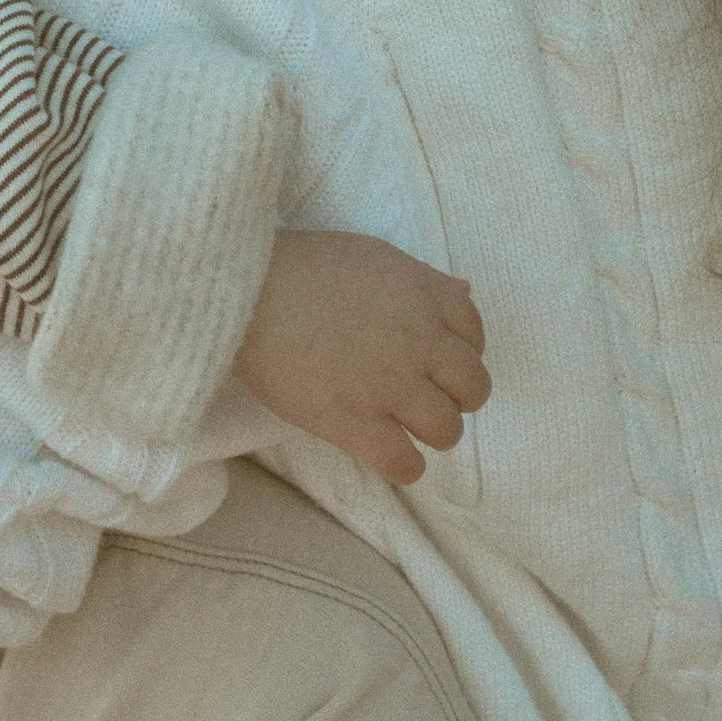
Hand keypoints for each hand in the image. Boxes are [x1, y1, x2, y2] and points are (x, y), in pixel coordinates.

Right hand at [236, 229, 489, 484]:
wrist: (246, 291)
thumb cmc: (303, 267)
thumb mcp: (374, 256)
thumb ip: (423, 280)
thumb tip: (465, 292)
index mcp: (423, 297)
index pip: (475, 334)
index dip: (461, 351)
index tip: (438, 359)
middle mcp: (418, 342)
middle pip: (473, 387)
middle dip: (456, 395)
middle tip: (425, 395)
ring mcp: (389, 385)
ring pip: (446, 430)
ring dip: (431, 431)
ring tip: (404, 425)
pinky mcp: (354, 422)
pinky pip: (405, 463)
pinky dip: (404, 465)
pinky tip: (387, 451)